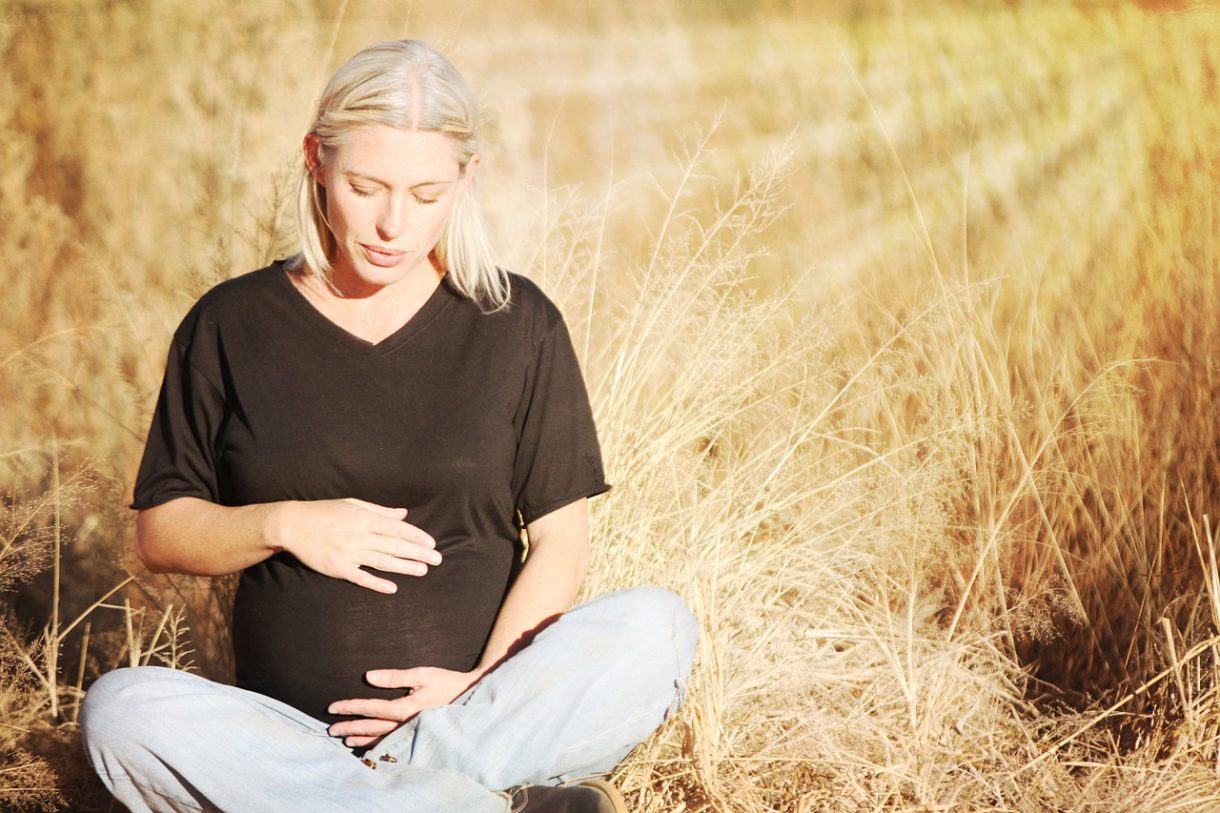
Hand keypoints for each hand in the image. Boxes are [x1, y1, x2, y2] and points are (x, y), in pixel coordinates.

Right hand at [270, 498, 440, 592]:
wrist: (293, 525)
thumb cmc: (325, 512)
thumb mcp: (353, 505)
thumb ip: (380, 511)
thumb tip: (403, 514)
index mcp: (364, 518)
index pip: (397, 528)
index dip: (416, 536)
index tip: (431, 544)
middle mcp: (359, 535)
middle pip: (394, 546)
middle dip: (418, 553)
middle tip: (437, 560)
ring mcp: (349, 553)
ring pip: (382, 561)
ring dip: (405, 567)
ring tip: (423, 571)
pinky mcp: (338, 568)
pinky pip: (361, 577)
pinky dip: (377, 583)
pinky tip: (393, 588)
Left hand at [327, 667, 482, 747]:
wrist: (470, 696)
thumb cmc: (446, 682)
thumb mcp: (422, 674)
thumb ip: (395, 676)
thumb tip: (369, 677)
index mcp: (405, 708)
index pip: (370, 709)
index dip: (350, 708)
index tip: (333, 708)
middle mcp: (405, 724)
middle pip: (371, 728)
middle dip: (349, 727)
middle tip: (330, 729)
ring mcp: (411, 732)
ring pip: (381, 739)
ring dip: (361, 739)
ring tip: (345, 740)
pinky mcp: (416, 735)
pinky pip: (392, 743)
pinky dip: (378, 745)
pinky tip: (369, 746)